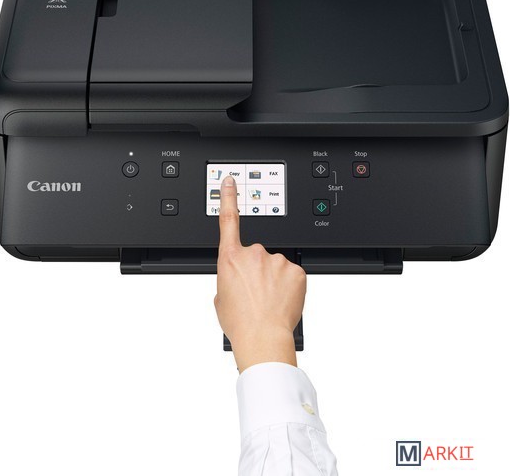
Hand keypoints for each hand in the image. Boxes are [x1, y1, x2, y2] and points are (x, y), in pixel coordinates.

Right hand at [214, 175, 305, 372]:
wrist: (263, 337)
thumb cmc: (240, 322)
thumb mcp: (221, 298)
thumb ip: (228, 279)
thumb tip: (237, 278)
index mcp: (231, 258)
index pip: (228, 219)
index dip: (228, 197)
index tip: (230, 181)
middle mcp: (254, 253)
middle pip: (257, 254)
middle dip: (257, 269)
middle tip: (256, 292)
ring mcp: (277, 260)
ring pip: (276, 265)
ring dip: (273, 278)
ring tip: (268, 300)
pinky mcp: (296, 269)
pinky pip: (291, 273)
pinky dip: (288, 284)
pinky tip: (282, 299)